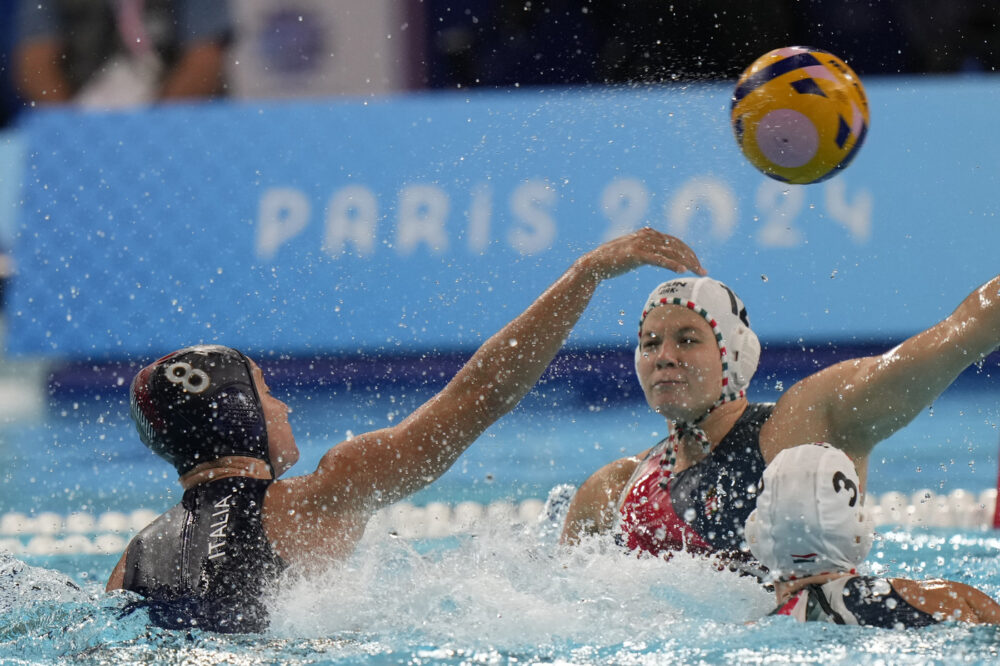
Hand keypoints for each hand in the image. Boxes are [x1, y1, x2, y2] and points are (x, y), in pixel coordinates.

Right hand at [579, 228, 705, 280]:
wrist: (594, 263)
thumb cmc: (613, 260)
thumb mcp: (633, 252)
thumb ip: (646, 249)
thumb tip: (657, 253)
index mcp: (648, 234)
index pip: (675, 242)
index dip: (689, 252)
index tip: (698, 265)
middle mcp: (647, 236)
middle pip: (677, 246)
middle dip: (692, 258)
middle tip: (703, 271)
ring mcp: (641, 244)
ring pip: (671, 252)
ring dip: (687, 263)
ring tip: (698, 272)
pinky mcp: (636, 254)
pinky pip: (658, 259)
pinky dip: (672, 264)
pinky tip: (682, 270)